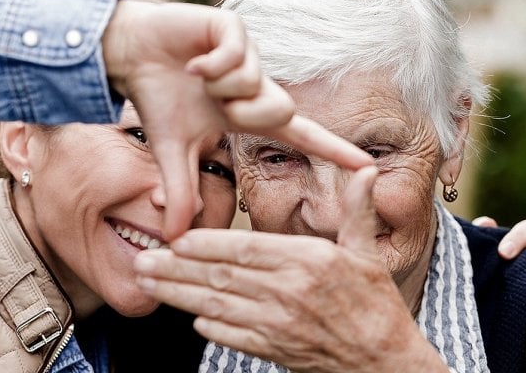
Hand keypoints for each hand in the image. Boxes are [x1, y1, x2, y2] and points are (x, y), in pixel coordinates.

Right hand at [102, 0, 372, 237]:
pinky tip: (193, 63)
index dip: (333, 151)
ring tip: (198, 78)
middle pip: (283, 110)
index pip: (301, 137)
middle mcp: (257, 86)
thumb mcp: (172, 153)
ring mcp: (248, 56)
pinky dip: (209, 66)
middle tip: (215, 106)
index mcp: (250, 115)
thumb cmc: (159, 99)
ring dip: (221, 88)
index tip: (368, 166)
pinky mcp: (232, 29)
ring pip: (258, 84)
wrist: (132, 54)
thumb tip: (174, 237)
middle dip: (245, 114)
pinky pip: (237, 57)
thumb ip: (182, 192)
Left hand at [133, 167, 447, 371]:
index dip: (207, 244)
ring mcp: (279, 325)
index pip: (247, 249)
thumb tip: (364, 171)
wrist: (383, 361)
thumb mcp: (368, 252)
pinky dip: (208, 327)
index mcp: (309, 261)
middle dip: (176, 269)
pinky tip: (188, 316)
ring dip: (178, 296)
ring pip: (217, 307)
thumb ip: (357, 210)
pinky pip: (233, 337)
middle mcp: (289, 292)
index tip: (177, 239)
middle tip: (142, 260)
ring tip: (148, 285)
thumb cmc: (375, 305)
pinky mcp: (276, 350)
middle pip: (221, 277)